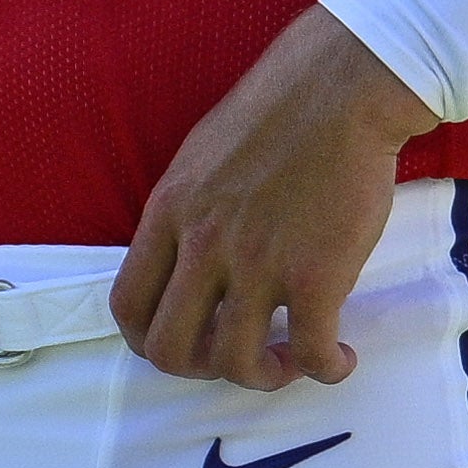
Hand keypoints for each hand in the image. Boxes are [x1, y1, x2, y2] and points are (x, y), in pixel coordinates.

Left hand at [113, 8, 443, 392]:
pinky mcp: (315, 275)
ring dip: (265, 377)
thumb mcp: (199, 161)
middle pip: (169, 349)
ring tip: (292, 360)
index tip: (186, 343)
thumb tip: (186, 260)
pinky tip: (339, 358)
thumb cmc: (277, 115)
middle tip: (239, 357)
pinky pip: (311, 352)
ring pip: (236, 363)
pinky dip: (325, 370)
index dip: (149, 341)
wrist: (340, 90)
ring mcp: (256, 264)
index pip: (127, 305)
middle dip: (201, 370)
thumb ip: (187, 214)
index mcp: (169, 215)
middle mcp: (202, 245)